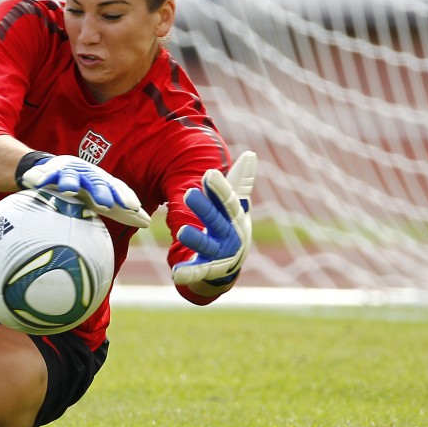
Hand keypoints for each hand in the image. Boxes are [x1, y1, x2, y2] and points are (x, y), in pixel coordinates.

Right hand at [19, 154, 150, 227]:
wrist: (57, 170)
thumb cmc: (86, 190)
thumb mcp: (103, 199)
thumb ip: (123, 210)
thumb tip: (148, 222)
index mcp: (102, 181)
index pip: (116, 187)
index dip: (124, 196)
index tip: (133, 207)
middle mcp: (87, 174)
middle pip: (95, 181)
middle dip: (100, 191)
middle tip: (105, 204)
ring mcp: (68, 171)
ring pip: (69, 176)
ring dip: (69, 182)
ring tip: (67, 189)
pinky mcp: (50, 172)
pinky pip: (45, 175)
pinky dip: (42, 177)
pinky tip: (37, 183)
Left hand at [172, 151, 256, 285]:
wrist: (232, 263)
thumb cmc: (230, 225)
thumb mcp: (236, 204)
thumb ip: (240, 181)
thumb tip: (251, 154)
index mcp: (235, 216)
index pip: (228, 200)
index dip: (220, 188)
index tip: (209, 174)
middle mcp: (230, 234)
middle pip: (216, 220)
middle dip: (204, 208)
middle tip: (188, 193)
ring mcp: (220, 253)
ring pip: (207, 245)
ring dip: (196, 239)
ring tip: (182, 231)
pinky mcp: (208, 269)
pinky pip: (198, 271)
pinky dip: (189, 272)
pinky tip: (177, 273)